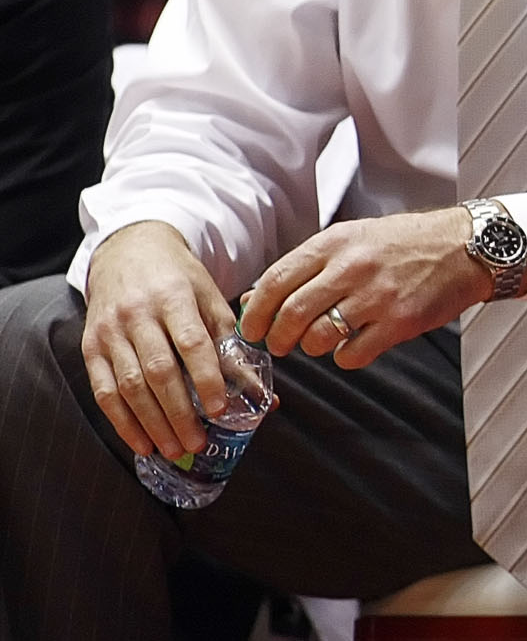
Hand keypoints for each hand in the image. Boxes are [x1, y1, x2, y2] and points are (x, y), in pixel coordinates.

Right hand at [81, 221, 237, 457]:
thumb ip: (232, 344)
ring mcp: (109, 332)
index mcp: (174, 297)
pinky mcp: (90, 347)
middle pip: (158, 371)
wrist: (128, 251)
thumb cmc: (179, 279)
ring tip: (175, 449)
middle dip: (178, 412)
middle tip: (197, 442)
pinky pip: (103, 391)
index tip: (220, 409)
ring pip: (129, 386)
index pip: (191, 342)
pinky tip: (142, 442)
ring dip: (152, 423)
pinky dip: (122, 421)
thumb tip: (263, 395)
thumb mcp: (210, 298)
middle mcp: (138, 315)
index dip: (205, 378)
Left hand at [238, 208, 491, 369]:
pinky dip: (345, 357)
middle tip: (280, 344)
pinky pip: (351, 355)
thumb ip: (305, 267)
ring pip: (317, 339)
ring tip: (321, 340)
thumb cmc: (404, 243)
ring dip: (311, 348)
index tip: (252, 328)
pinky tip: (355, 343)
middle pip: (290, 315)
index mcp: (335, 242)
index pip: (275, 280)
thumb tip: (255, 300)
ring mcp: (377, 296)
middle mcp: (353, 267)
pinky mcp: (400, 322)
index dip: (256, 312)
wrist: (464, 247)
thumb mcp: (351, 239)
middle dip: (277, 339)